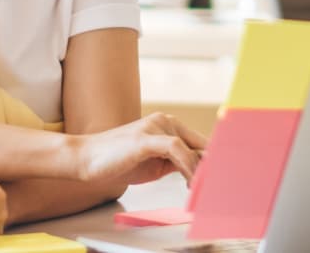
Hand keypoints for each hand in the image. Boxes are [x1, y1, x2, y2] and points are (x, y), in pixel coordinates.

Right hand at [77, 112, 207, 185]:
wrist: (86, 159)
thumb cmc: (118, 162)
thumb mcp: (155, 164)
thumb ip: (177, 163)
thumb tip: (200, 172)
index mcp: (168, 125)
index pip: (200, 141)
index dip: (214, 159)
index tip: (223, 177)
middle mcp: (165, 121)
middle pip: (201, 141)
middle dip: (212, 164)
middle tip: (220, 185)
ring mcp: (155, 127)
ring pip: (190, 146)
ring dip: (201, 169)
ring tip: (204, 188)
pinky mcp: (145, 138)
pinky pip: (176, 149)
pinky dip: (187, 166)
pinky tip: (190, 181)